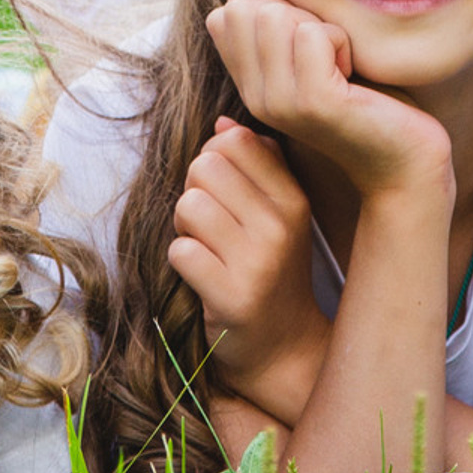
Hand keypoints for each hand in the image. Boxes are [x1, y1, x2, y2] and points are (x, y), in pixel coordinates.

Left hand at [170, 118, 330, 421]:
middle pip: (204, 168)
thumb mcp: (279, 215)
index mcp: (293, 198)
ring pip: (188, 205)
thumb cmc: (272, 272)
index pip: (233, 141)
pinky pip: (179, 251)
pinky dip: (181, 261)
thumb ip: (256, 164)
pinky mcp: (232, 296)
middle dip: (195, 192)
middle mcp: (280, 226)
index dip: (213, 161)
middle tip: (211, 228)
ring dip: (185, 228)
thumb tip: (221, 124)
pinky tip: (203, 277)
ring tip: (206, 250)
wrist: (284, 349)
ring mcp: (258, 262)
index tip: (225, 193)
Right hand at [204, 0, 452, 201]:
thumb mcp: (311, 56)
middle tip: (327, 54)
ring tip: (340, 64)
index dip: (272, 10)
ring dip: (320, 27)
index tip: (308, 45)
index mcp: (251, 86)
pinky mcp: (313, 101)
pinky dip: (341, 40)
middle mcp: (256, 98)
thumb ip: (274, 28)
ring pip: (276, 16)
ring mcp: (280, 102)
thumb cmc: (366, 98)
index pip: (227, 16)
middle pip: (247, 10)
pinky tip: (352, 73)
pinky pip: (313, 34)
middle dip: (296, 14)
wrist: (403, 159)